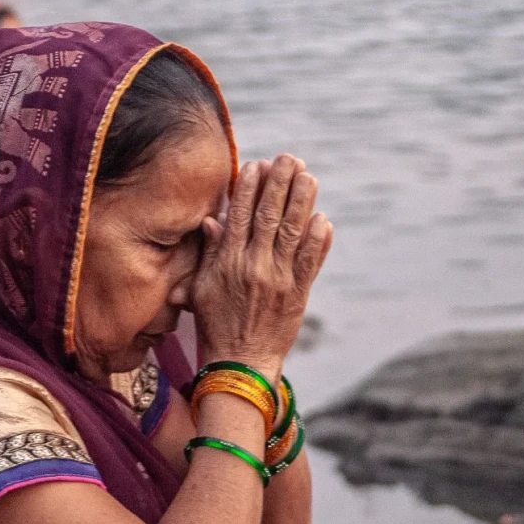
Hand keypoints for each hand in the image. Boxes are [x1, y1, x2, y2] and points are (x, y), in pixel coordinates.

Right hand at [191, 155, 332, 381]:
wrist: (239, 364)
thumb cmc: (216, 325)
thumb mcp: (201, 288)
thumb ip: (209, 253)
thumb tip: (211, 221)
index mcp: (228, 263)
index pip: (239, 216)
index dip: (250, 188)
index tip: (257, 165)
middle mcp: (254, 266)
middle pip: (270, 217)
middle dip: (280, 184)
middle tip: (289, 159)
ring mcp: (279, 280)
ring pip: (294, 232)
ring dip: (302, 201)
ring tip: (308, 177)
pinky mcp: (298, 294)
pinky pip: (311, 261)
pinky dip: (319, 239)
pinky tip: (322, 218)